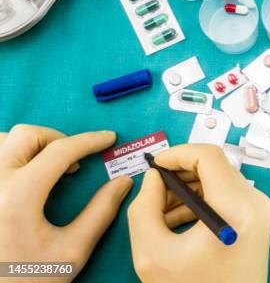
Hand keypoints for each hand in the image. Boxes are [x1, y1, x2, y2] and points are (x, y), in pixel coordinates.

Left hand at [0, 125, 133, 282]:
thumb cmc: (29, 279)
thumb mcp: (72, 250)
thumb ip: (101, 211)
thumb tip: (123, 182)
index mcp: (19, 197)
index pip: (60, 151)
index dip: (89, 141)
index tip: (108, 138)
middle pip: (27, 135)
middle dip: (58, 139)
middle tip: (75, 160)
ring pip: (4, 141)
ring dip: (31, 146)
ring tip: (49, 168)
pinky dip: (12, 156)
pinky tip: (27, 176)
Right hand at [128, 144, 269, 282]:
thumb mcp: (151, 252)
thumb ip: (144, 206)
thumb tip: (154, 178)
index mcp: (237, 207)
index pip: (208, 156)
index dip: (177, 153)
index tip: (154, 165)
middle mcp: (256, 203)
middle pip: (214, 167)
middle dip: (179, 174)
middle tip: (153, 191)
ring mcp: (261, 212)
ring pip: (219, 180)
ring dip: (188, 189)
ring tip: (159, 212)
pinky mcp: (258, 221)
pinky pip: (226, 197)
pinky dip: (201, 201)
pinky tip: (176, 222)